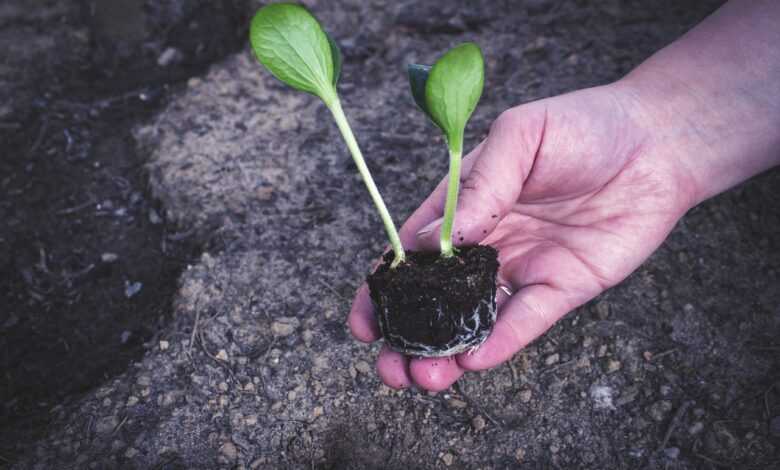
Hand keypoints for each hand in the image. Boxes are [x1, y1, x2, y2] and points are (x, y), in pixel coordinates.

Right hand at [349, 82, 696, 390]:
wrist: (655, 142)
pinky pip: (526, 321)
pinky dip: (500, 342)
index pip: (412, 253)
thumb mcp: (520, 136)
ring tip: (425, 377)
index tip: (365, 322)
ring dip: (447, 351)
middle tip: (391, 367)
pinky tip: (475, 361)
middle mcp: (487, 243)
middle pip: (437, 298)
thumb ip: (479, 186)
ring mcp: (523, 268)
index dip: (385, 289)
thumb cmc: (582, 126)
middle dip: (410, 336)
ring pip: (476, 320)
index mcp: (465, 206)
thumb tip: (428, 240)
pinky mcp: (562, 288)